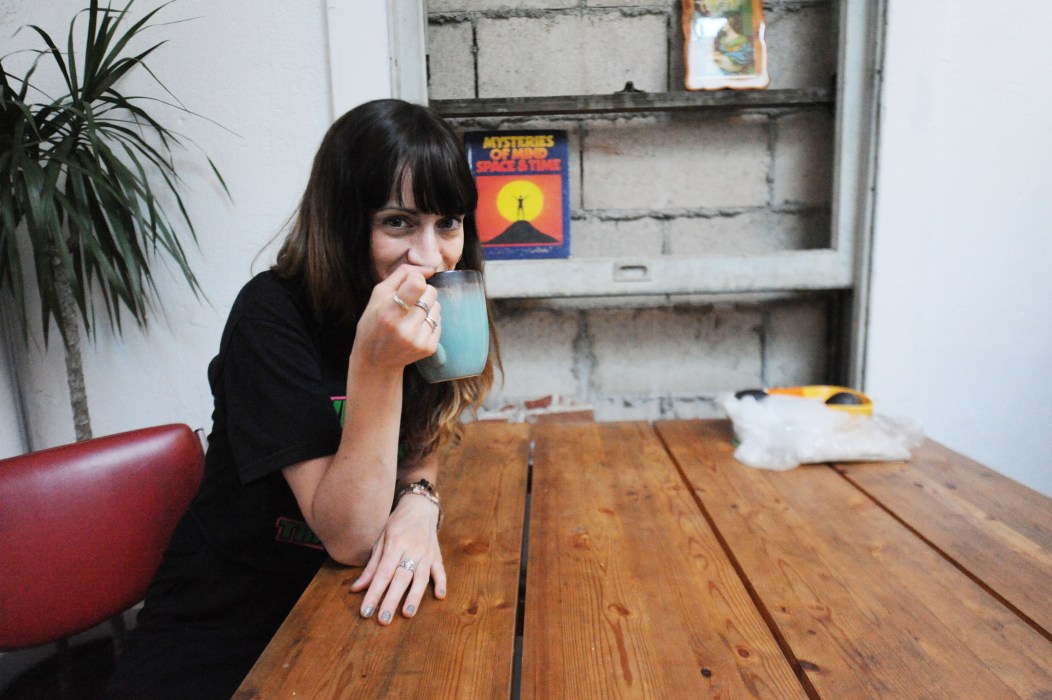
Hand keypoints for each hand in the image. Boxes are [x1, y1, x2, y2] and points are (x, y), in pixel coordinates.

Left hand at [349, 493, 445, 623]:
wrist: (420, 508)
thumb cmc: (396, 525)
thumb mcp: (380, 540)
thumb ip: (371, 566)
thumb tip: (356, 589)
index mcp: (395, 544)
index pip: (383, 573)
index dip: (374, 593)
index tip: (366, 611)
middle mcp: (412, 549)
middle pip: (401, 578)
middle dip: (392, 600)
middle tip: (384, 619)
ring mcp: (426, 553)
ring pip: (421, 577)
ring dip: (415, 596)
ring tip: (408, 614)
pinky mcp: (437, 556)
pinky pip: (440, 571)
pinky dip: (441, 583)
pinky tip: (439, 596)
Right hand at [355, 264, 442, 370]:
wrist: (376, 360)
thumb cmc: (374, 323)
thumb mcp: (378, 294)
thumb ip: (403, 274)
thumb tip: (430, 269)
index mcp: (389, 312)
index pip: (418, 285)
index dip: (416, 280)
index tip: (409, 285)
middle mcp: (405, 328)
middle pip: (431, 293)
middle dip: (423, 292)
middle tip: (409, 302)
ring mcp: (418, 340)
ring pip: (438, 306)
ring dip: (428, 306)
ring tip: (412, 315)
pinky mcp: (428, 348)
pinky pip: (440, 322)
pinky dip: (430, 320)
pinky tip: (416, 327)